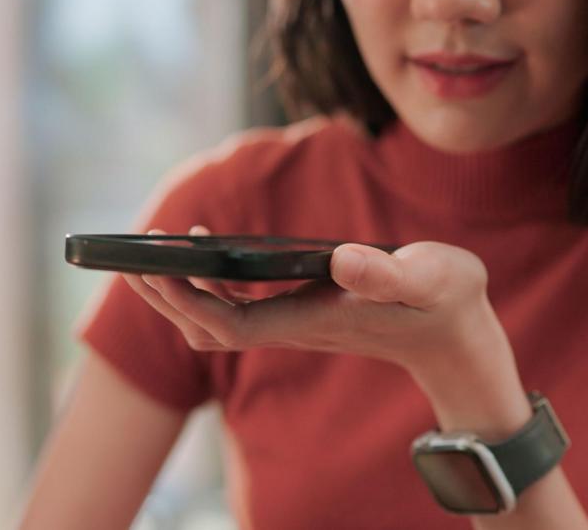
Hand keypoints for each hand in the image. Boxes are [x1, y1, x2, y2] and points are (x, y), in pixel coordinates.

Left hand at [121, 225, 506, 371]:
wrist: (456, 337)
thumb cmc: (446, 304)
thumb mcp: (432, 279)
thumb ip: (392, 275)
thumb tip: (344, 262)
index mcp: (314, 321)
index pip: (232, 325)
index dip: (192, 301)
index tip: (161, 269)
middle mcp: (294, 327)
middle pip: (209, 328)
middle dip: (167, 298)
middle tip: (131, 255)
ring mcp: (294, 323)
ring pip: (218, 321)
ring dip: (181, 292)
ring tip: (153, 252)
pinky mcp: (300, 312)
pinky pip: (238, 306)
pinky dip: (211, 283)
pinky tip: (207, 251)